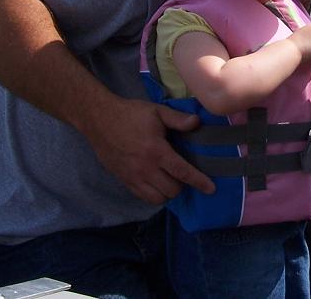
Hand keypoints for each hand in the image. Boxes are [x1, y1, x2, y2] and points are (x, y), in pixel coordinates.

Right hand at [84, 97, 215, 204]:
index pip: (182, 172)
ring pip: (158, 198)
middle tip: (182, 172)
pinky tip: (156, 182)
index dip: (198, 181)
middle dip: (182, 184)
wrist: (99, 120)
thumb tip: (197, 122)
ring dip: (168, 192)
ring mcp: (133, 177)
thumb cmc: (131, 114)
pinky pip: (143, 197)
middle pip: (172, 190)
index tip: (211, 189)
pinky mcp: (124, 180)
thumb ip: (178, 119)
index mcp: (156, 151)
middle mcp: (145, 168)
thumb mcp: (157, 111)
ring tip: (170, 179)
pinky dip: (154, 194)